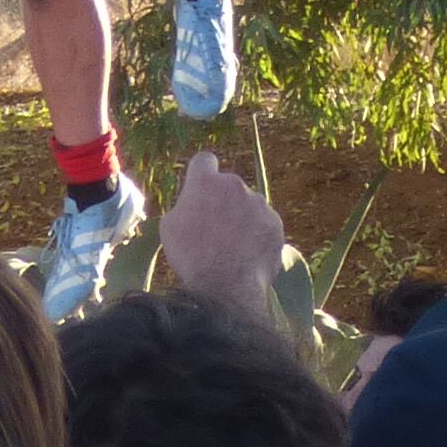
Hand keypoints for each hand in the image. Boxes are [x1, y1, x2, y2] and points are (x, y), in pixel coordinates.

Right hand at [161, 153, 290, 321]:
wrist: (226, 286)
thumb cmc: (191, 257)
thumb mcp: (170, 228)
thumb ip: (185, 206)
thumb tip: (194, 204)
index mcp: (206, 182)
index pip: (204, 161)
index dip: (201, 174)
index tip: (200, 190)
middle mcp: (235, 185)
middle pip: (228, 188)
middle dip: (223, 203)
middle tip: (214, 231)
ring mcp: (260, 204)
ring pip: (249, 207)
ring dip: (242, 220)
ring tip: (232, 250)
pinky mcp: (276, 224)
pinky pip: (264, 226)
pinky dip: (257, 237)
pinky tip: (247, 257)